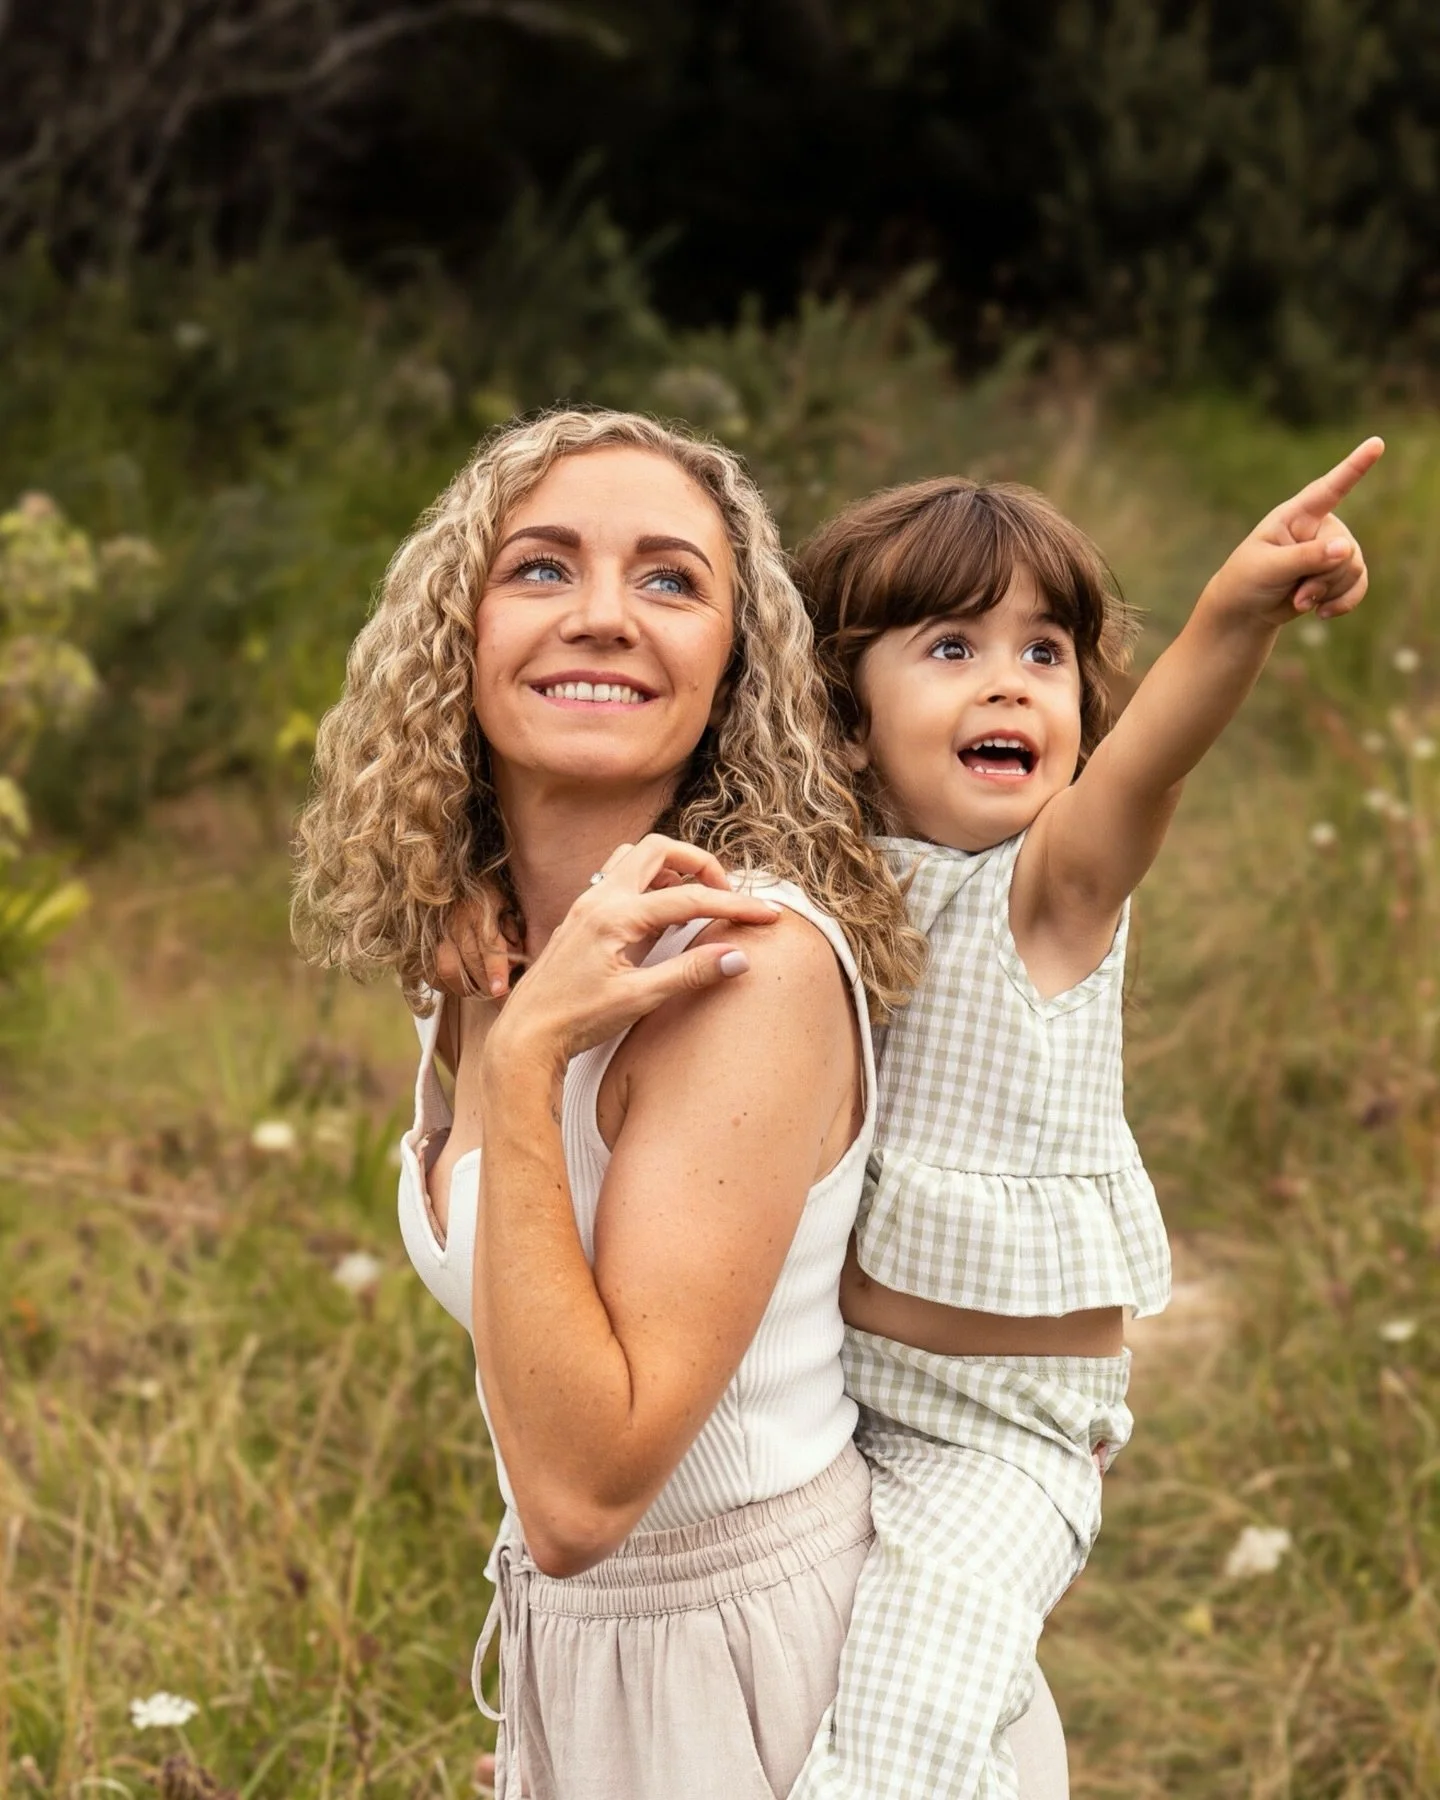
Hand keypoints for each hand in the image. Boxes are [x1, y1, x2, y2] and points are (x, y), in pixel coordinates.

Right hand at [437, 884, 517, 998]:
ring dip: (465, 988)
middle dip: (485, 986)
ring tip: (481, 991)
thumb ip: (511, 928)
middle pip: (467, 962)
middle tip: (501, 1000)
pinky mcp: (418, 945)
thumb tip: (517, 958)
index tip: (501, 990)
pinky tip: (460, 985)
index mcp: (476, 909)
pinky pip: (430, 974)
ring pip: (445, 971)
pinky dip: (446, 985)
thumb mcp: (503, 902)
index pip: (486, 943)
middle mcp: (451, 921)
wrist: (443, 879)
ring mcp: (432, 933)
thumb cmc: (483, 894)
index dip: (494, 969)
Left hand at [480, 835, 783, 1076]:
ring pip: (636, 857)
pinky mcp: (582, 916)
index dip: (734, 907)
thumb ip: (690, 973)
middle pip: (660, 849)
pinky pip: (620, 877)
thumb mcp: (639, 999)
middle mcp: (598, 898)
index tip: (767, 915)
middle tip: (725, 895)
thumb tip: (738, 957)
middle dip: (701, 864)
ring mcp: (586, 903)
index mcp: (615, 915)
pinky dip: (649, 882)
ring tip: (695, 901)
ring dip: (671, 868)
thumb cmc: (576, 1019)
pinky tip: (661, 917)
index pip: (689, 898)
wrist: (526, 1036)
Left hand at [1201, 436, 1383, 631]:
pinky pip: (1359, 584)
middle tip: (1297, 593)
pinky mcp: (1338, 574)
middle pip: (1345, 548)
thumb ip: (1306, 557)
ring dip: (1328, 592)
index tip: (1377, 443)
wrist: (1245, 610)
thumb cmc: (1247, 580)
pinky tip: (1323, 613)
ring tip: (1299, 600)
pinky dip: (1343, 602)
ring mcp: (1331, 550)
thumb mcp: (1269, 567)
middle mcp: (1319, 527)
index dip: (1354, 467)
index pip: (1329, 488)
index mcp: (1296, 515)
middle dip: (1323, 577)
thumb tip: (1347, 548)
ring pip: (1354, 568)